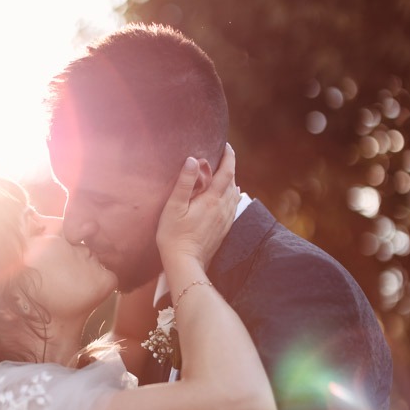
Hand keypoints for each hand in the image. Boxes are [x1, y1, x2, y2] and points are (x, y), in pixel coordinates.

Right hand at [156, 144, 237, 269]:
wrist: (185, 263)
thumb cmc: (174, 235)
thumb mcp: (174, 207)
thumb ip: (184, 183)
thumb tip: (192, 160)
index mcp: (212, 200)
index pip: (227, 172)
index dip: (229, 157)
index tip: (227, 146)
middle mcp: (223, 208)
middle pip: (232, 182)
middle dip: (230, 167)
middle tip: (223, 156)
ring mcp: (225, 220)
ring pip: (235, 195)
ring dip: (232, 181)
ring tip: (225, 173)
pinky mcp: (224, 230)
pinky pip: (233, 207)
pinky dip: (233, 196)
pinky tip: (232, 195)